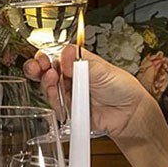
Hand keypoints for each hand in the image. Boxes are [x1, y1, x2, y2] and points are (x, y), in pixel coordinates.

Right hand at [24, 46, 158, 142]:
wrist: (130, 113)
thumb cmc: (122, 87)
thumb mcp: (102, 70)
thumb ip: (82, 63)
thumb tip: (67, 53)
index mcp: (78, 62)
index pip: (56, 55)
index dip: (46, 55)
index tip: (42, 57)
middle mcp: (71, 77)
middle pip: (46, 70)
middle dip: (38, 68)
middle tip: (38, 67)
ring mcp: (69, 93)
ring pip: (49, 87)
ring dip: (46, 82)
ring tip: (51, 77)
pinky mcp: (69, 110)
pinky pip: (56, 104)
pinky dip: (54, 99)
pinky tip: (56, 93)